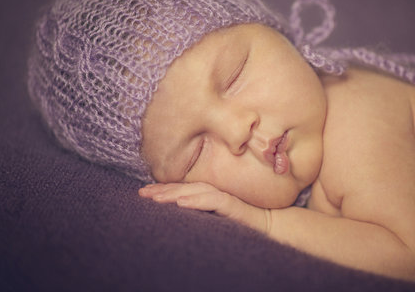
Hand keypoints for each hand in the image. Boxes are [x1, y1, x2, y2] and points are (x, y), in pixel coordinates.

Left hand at [138, 182, 270, 233]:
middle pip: (185, 188)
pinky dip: (197, 201)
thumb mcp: (217, 219)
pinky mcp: (234, 205)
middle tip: (142, 193)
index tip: (144, 193)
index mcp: (209, 196)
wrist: (272, 225)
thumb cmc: (245, 223)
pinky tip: (182, 203)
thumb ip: (203, 213)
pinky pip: (213, 201)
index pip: (183, 191)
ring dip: (174, 193)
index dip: (164, 190)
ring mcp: (224, 197)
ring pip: (196, 191)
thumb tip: (179, 213)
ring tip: (156, 198)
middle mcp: (214, 193)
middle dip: (162, 190)